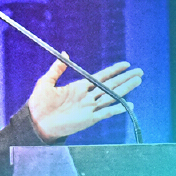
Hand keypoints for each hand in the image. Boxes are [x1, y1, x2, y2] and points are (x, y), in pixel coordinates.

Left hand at [27, 53, 142, 141]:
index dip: (114, 70)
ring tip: (138, 81)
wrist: (35, 122)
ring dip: (125, 89)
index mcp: (79, 87)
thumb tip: (64, 54)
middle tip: (140, 72)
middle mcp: (87, 96)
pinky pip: (106, 113)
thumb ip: (57, 69)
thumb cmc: (39, 104)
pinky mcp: (88, 119)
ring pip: (111, 96)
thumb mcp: (46, 82)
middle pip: (110, 85)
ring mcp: (89, 108)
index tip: (125, 64)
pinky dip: (117, 109)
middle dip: (125, 78)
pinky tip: (128, 105)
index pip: (101, 77)